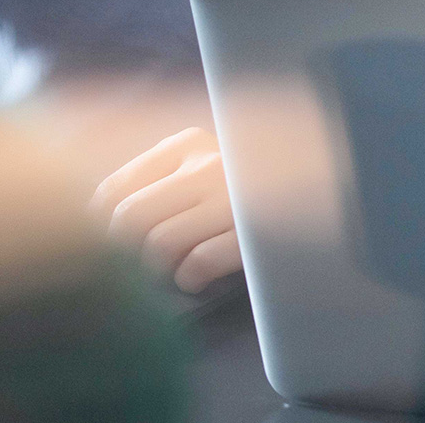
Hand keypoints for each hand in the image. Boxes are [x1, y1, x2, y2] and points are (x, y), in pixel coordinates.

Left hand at [90, 127, 240, 292]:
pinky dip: (188, 279)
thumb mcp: (205, 163)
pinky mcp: (254, 234)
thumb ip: (161, 177)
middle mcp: (209, 165)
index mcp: (188, 144)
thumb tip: (95, 216)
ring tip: (170, 272)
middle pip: (130, 219)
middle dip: (124, 252)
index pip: (114, 189)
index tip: (112, 243)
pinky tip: (196, 279)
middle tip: (138, 264)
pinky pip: (198, 264)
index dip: (100, 226)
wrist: (329, 187)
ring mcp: (234, 199)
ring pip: (160, 244)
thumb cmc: (255, 183)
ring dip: (157, 269)